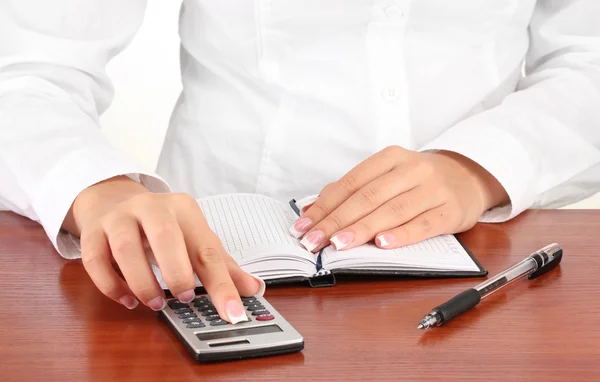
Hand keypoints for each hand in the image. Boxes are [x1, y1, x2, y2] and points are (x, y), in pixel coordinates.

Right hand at [62, 176, 262, 322]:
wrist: (112, 199)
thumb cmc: (161, 225)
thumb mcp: (194, 237)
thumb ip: (221, 265)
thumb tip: (254, 289)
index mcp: (184, 208)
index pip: (207, 248)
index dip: (223, 284)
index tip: (233, 313)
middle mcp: (151, 207)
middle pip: (166, 237)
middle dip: (177, 273)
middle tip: (184, 298)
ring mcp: (119, 218)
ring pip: (126, 249)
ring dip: (143, 282)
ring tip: (155, 303)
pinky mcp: (93, 232)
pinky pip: (96, 260)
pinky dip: (111, 285)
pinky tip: (127, 299)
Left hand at [289, 146, 507, 251]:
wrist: (469, 176)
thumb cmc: (418, 180)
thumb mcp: (388, 176)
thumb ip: (354, 190)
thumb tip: (313, 210)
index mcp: (391, 158)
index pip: (351, 183)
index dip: (325, 205)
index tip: (303, 225)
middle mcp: (412, 170)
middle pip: (368, 197)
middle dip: (336, 221)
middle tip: (313, 241)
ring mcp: (433, 190)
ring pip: (392, 211)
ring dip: (362, 229)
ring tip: (338, 244)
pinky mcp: (451, 211)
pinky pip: (424, 224)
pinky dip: (401, 235)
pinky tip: (382, 244)